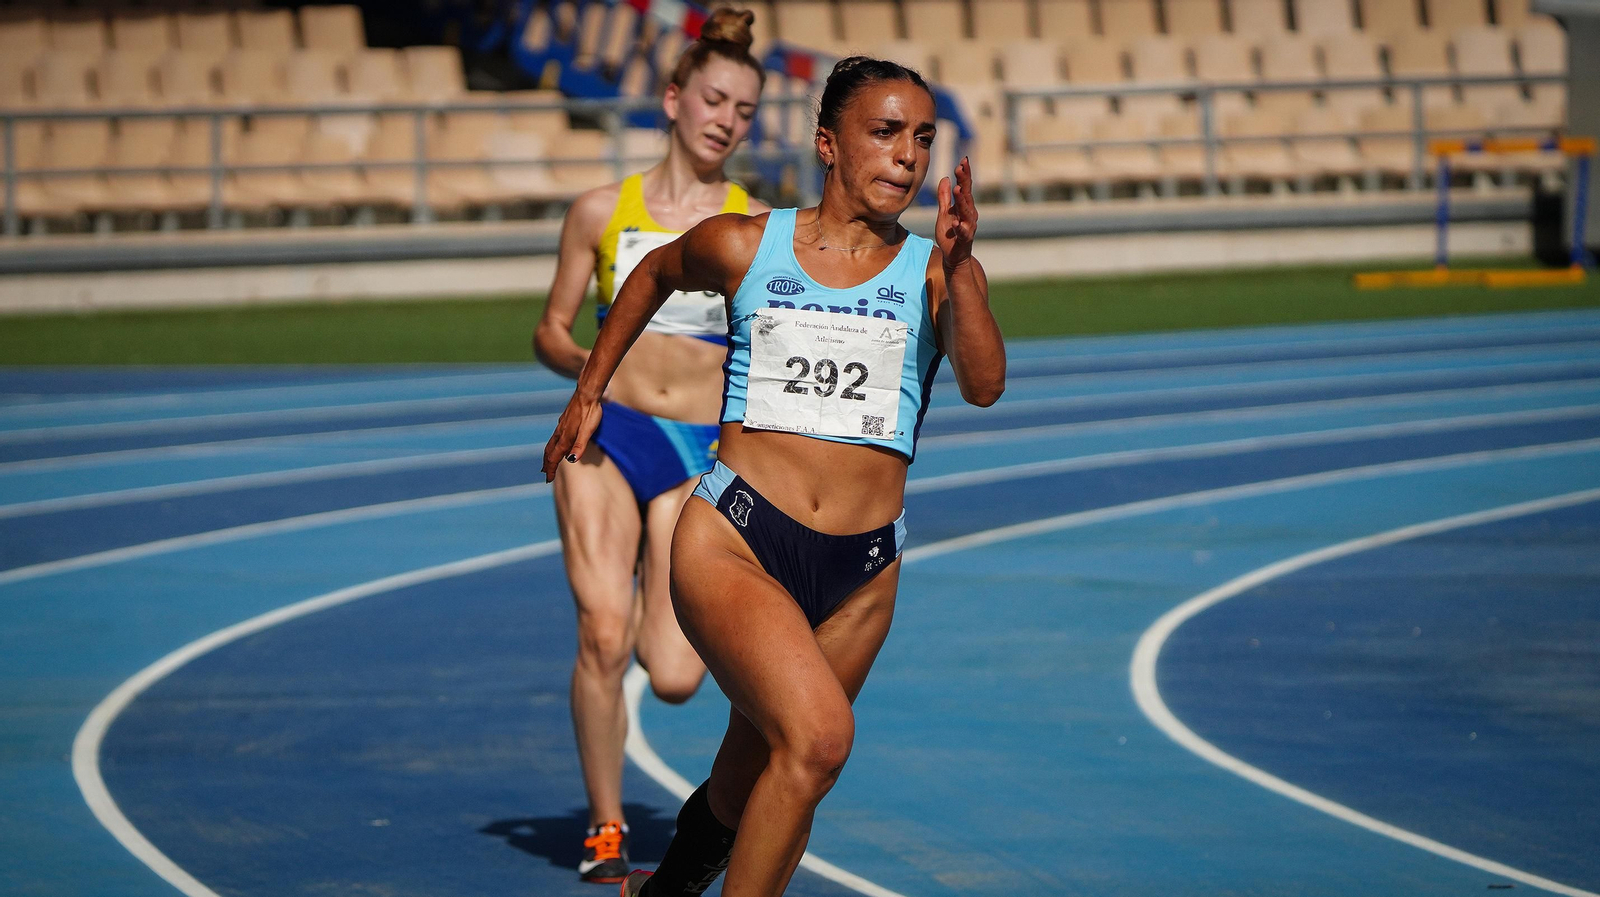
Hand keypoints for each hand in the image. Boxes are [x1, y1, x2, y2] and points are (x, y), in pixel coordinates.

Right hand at [541, 395, 602, 481]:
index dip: (551, 469)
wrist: (587, 393)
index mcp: (565, 437)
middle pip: (549, 452)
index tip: (548, 479)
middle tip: (545, 474)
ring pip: (551, 444)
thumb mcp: (587, 431)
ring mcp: (561, 426)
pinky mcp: (564, 421)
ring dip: (549, 455)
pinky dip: (553, 445)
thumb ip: (579, 446)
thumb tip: (570, 460)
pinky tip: (558, 444)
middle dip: (547, 464)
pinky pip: (555, 437)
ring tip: (548, 462)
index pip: (554, 457)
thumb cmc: (590, 412)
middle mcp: (560, 433)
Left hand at [935, 156, 977, 270]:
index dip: (964, 174)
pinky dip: (959, 226)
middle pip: (968, 195)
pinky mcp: (965, 239)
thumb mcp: (944, 213)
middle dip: (965, 180)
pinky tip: (955, 221)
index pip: (965, 187)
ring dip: (962, 200)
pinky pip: (963, 232)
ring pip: (966, 211)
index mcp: (965, 207)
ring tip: (958, 188)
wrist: (954, 257)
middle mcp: (970, 214)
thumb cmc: (951, 234)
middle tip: (961, 166)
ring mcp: (968, 226)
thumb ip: (944, 197)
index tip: (963, 160)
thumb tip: (945, 178)